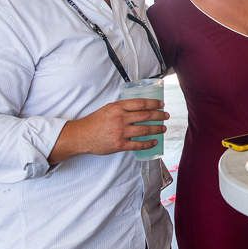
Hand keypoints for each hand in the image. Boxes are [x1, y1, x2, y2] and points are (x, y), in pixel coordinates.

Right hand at [50, 98, 168, 161]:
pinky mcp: (119, 144)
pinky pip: (138, 144)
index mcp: (118, 107)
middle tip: (166, 116)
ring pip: (144, 130)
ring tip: (163, 129)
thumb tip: (139, 107)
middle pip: (146, 116)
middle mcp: (120, 118)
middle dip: (159, 116)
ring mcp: (120, 132)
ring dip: (156, 129)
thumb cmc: (95, 121)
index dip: (154, 104)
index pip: (141, 104)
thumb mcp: (108, 108)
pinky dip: (148, 143)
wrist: (81, 136)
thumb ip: (122, 107)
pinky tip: (154, 142)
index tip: (161, 104)